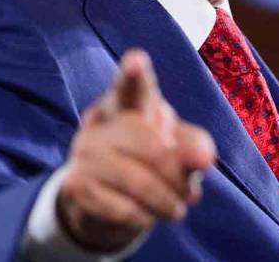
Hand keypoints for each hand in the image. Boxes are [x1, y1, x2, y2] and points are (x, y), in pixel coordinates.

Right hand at [57, 48, 216, 251]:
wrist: (105, 198)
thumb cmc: (149, 159)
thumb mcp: (176, 147)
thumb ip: (194, 145)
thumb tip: (204, 159)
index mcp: (128, 101)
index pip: (132, 86)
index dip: (135, 75)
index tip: (137, 61)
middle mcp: (101, 120)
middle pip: (153, 146)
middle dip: (178, 175)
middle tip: (194, 195)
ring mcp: (84, 151)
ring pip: (138, 181)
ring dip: (166, 203)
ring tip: (178, 210)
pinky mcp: (75, 184)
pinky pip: (121, 207)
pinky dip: (144, 217)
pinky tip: (148, 216)